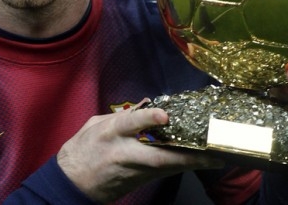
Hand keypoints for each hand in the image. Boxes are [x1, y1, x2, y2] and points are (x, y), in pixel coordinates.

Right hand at [57, 100, 223, 202]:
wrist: (71, 184)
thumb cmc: (82, 150)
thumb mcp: (95, 125)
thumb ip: (122, 116)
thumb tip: (146, 105)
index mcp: (108, 134)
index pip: (129, 124)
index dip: (147, 118)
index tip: (165, 115)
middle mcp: (123, 153)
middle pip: (157, 156)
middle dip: (186, 155)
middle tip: (212, 151)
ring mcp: (132, 171)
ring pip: (165, 169)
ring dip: (191, 163)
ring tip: (216, 157)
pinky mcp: (137, 181)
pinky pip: (163, 173)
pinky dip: (181, 166)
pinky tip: (198, 161)